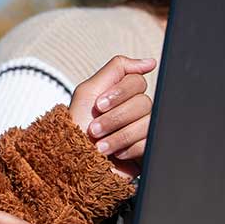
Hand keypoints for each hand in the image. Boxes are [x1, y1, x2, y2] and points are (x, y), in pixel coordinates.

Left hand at [69, 55, 155, 177]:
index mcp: (123, 95)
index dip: (118, 94)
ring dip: (119, 135)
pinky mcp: (148, 150)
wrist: (72, 162)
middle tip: (95, 129)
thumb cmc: (75, 127)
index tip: (99, 105)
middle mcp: (136, 110)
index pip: (137, 82)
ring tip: (100, 145)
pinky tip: (116, 155)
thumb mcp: (88, 92)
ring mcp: (144, 130)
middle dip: (115, 118)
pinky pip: (152, 142)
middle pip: (144, 103)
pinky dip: (129, 149)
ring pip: (148, 123)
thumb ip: (117, 69)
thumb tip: (151, 62)